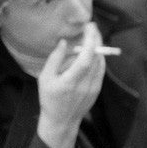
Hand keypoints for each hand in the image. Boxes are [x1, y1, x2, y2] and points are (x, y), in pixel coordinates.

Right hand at [37, 23, 104, 147]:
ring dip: (98, 48)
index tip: (90, 27)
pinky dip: (98, 58)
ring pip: (101, 63)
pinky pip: (101, 70)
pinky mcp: (98, 89)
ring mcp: (94, 87)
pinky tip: (93, 51)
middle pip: (97, 58)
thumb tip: (65, 42)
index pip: (86, 58)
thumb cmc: (49, 98)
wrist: (62, 120)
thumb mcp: (45, 78)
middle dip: (96, 40)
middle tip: (93, 27)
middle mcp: (86, 84)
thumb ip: (55, 59)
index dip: (90, 41)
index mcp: (70, 81)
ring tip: (92, 36)